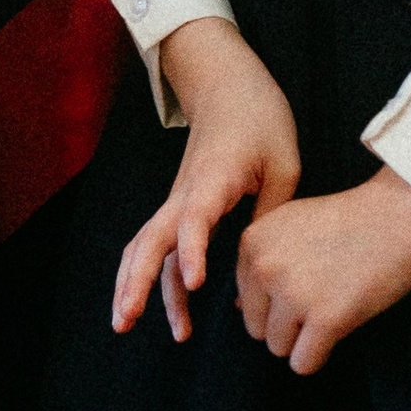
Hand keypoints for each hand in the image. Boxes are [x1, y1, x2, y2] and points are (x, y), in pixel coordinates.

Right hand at [114, 18, 300, 338]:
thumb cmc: (260, 120)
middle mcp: (185, 192)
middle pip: (150, 239)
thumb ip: (271, 214)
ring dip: (134, 284)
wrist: (228, 85)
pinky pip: (156, 244)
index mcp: (214, 179)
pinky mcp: (178, 205)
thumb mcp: (284, 163)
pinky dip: (151, 275)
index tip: (194, 283)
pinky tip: (160, 307)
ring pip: (145, 246)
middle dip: (136, 280)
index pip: (194, 218)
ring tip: (126, 325)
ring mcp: (177, 200)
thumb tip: (260, 265)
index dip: (192, 250)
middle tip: (127, 320)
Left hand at [236, 167, 410, 374]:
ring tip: (334, 307)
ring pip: (279, 348)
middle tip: (324, 296)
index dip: (279, 298)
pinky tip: (340, 329)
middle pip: (258, 329)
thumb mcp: (293, 225)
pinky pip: (304, 363)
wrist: (402, 211)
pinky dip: (320, 356)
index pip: (246, 300)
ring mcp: (293, 293)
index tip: (311, 277)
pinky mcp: (325, 318)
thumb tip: (236, 308)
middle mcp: (265, 268)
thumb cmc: (353, 219)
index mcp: (252, 242)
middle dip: (288, 323)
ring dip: (305, 339)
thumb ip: (263, 262)